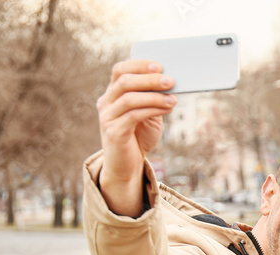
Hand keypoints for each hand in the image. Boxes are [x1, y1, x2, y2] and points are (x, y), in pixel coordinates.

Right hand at [95, 60, 176, 216]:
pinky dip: (152, 110)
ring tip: (173, 98)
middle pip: (124, 81)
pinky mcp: (113, 132)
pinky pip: (133, 116)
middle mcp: (106, 102)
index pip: (120, 70)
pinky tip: (167, 108)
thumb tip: (172, 83)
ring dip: (154, 96)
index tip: (159, 65)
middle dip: (149, 79)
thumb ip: (154, 99)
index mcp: (113, 94)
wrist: (127, 165)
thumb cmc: (139, 137)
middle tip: (170, 80)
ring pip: (129, 98)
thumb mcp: (148, 114)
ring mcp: (107, 117)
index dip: (138, 65)